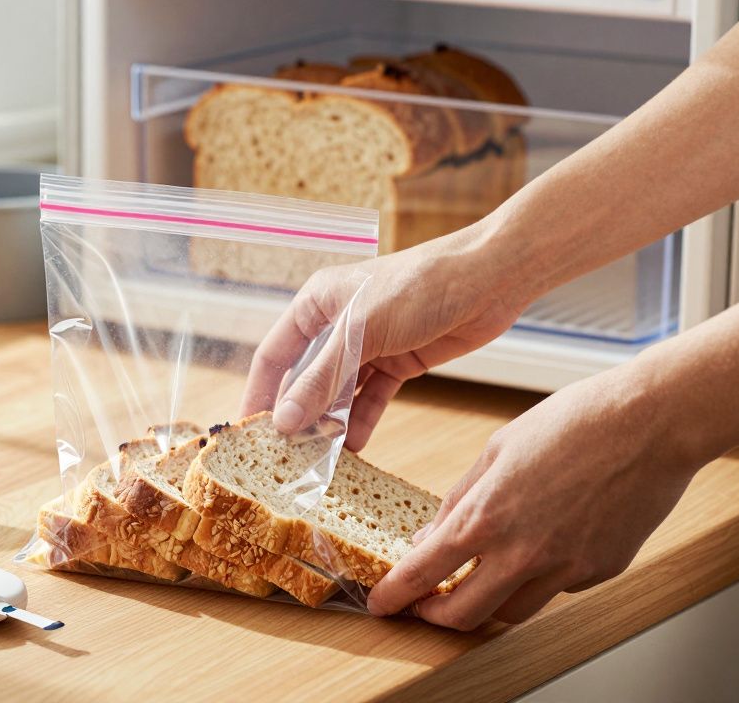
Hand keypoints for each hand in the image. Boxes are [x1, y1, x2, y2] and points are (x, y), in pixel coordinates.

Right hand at [242, 225, 530, 450]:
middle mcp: (337, 325)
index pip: (275, 355)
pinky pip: (372, 398)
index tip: (249, 432)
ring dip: (331, 425)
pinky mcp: (399, 362)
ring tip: (320, 461)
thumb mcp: (362, 333)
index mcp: (316, 304)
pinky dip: (362, 421)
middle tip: (287, 456)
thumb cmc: (419, 285)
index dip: (261, 394)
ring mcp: (369, 345)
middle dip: (299, 416)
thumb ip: (322, 379)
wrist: (489, 278)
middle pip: (306, 378)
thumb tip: (284, 421)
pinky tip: (354, 448)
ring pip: (339, 393)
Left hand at [366, 366, 704, 627]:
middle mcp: (524, 553)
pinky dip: (538, 578)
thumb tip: (432, 534)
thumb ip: (461, 498)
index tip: (381, 603)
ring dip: (487, 603)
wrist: (652, 423)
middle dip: (435, 616)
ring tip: (480, 579)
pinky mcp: (600, 571)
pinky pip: (556, 589)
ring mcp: (565, 568)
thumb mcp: (498, 449)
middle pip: (464, 615)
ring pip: (512, 613)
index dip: (394, 595)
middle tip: (426, 605)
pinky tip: (542, 545)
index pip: (424, 573)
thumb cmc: (576, 422)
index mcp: (487, 516)